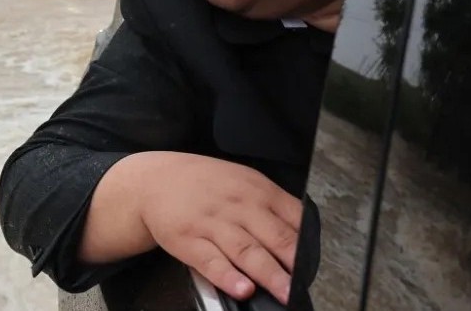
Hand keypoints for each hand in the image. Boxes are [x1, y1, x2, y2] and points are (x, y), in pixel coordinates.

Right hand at [134, 152, 302, 303]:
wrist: (155, 179)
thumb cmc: (204, 184)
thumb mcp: (243, 181)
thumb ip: (273, 205)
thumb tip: (304, 237)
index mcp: (257, 190)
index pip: (293, 218)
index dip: (307, 244)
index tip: (315, 265)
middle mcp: (238, 206)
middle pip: (274, 236)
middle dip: (293, 264)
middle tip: (305, 285)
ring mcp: (212, 223)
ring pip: (246, 251)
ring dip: (267, 274)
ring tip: (283, 292)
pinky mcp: (188, 240)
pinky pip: (211, 261)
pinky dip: (227, 276)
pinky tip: (241, 288)